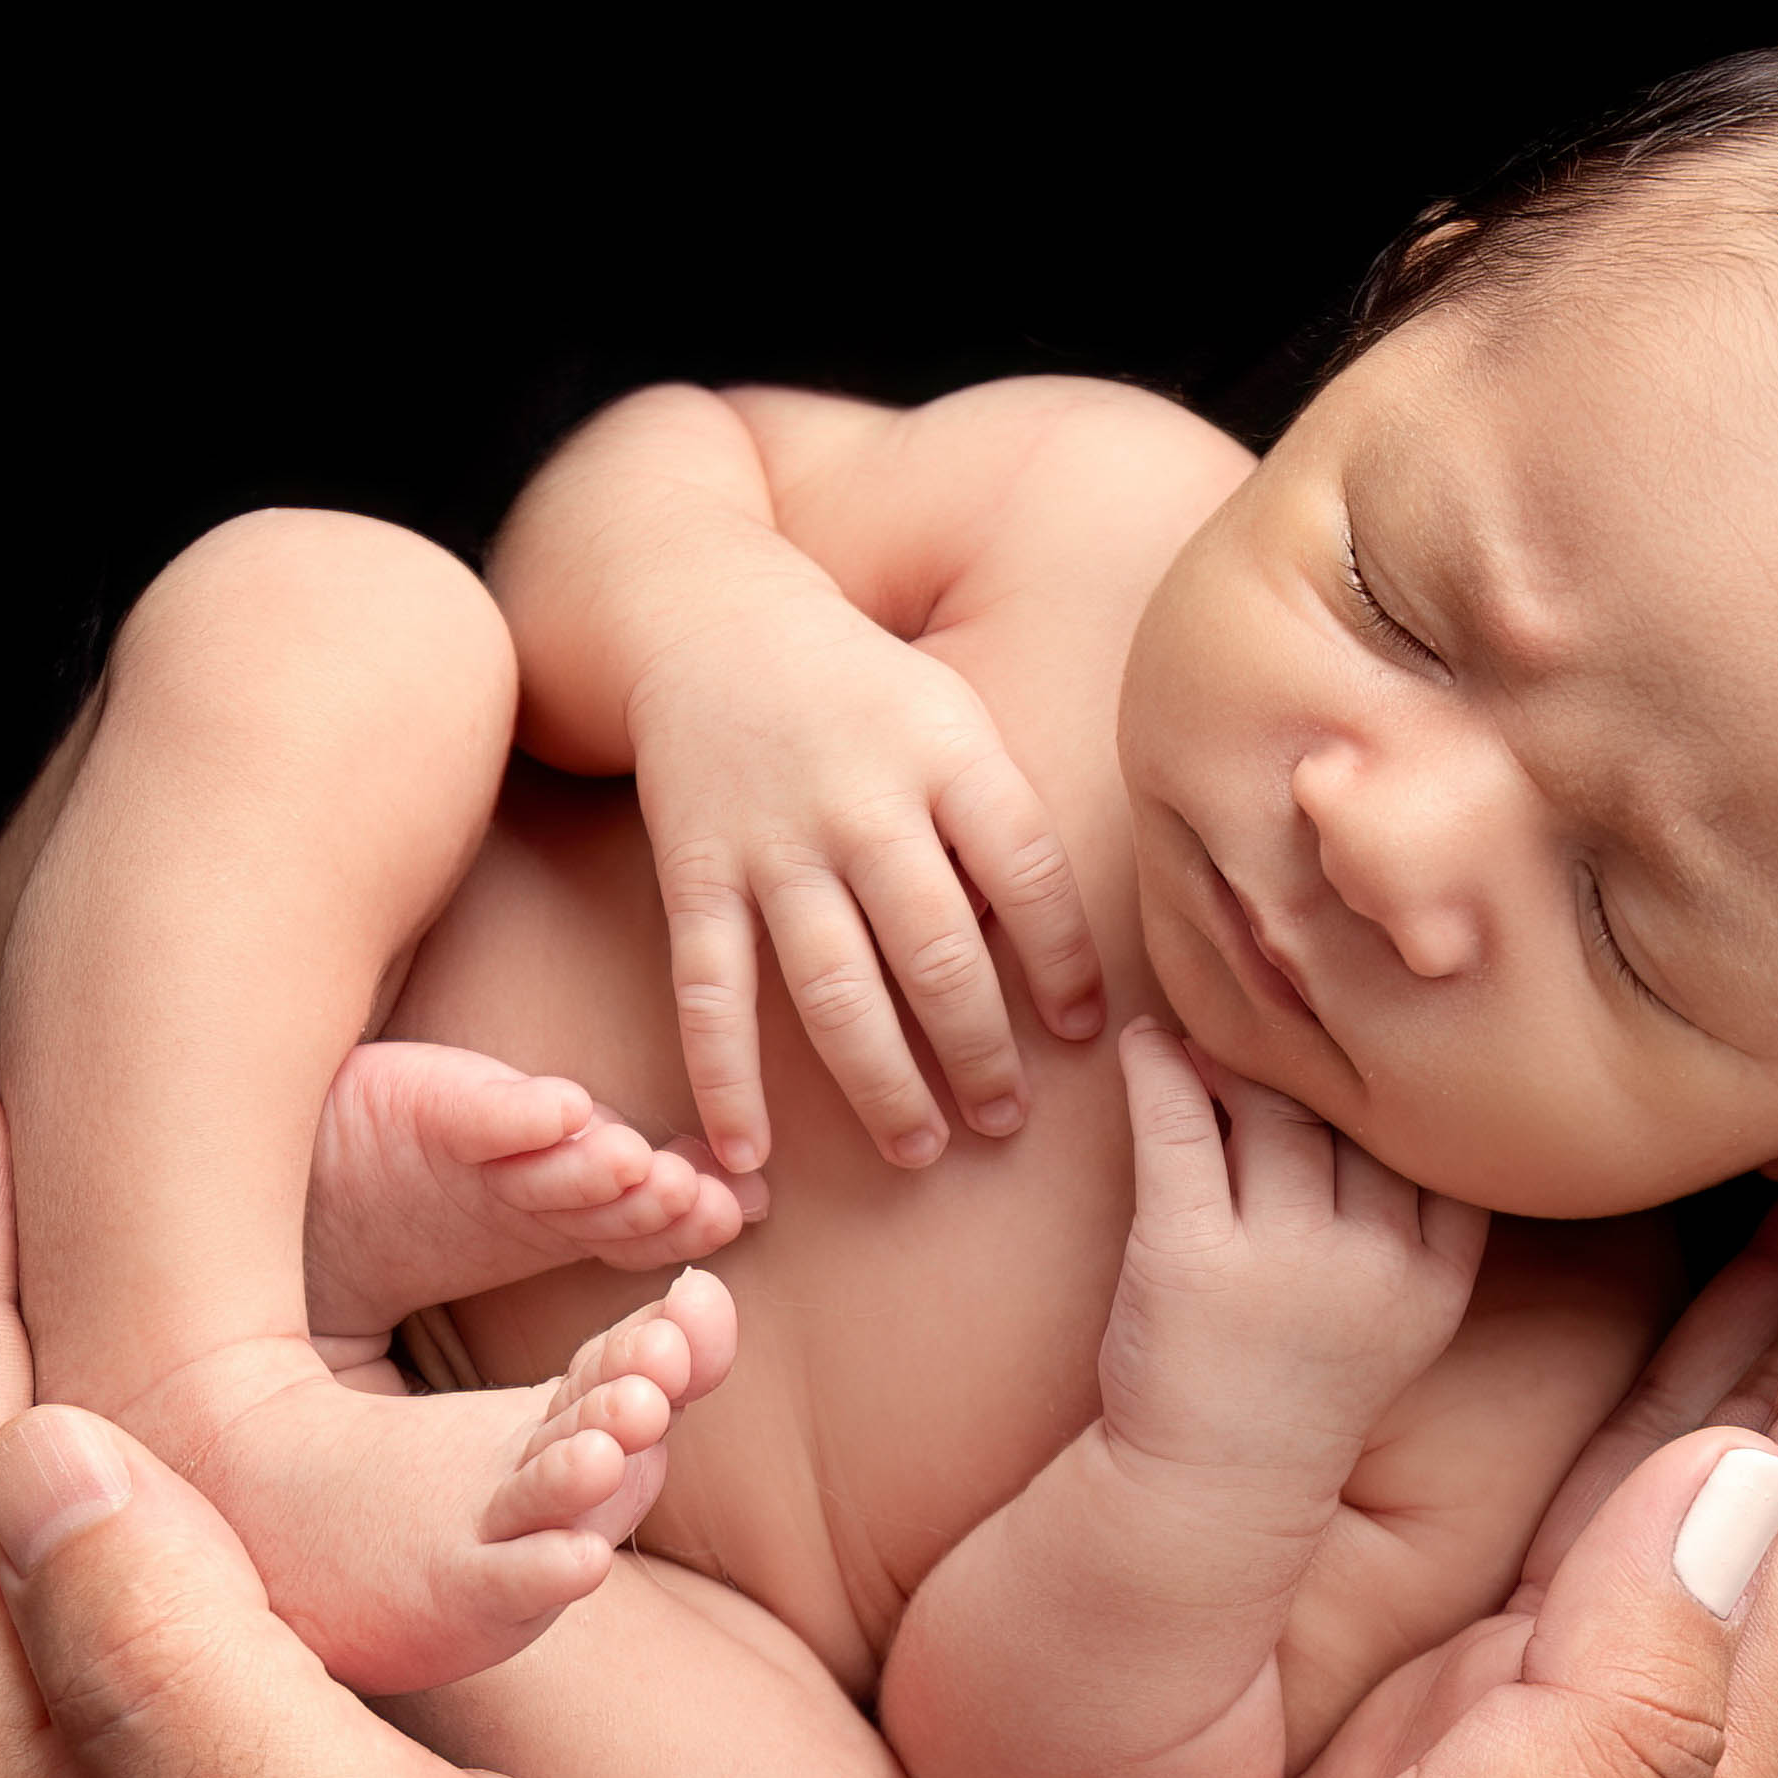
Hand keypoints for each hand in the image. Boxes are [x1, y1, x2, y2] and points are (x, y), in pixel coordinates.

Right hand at [629, 589, 1102, 1174]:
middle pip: (938, 954)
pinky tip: (749, 1154)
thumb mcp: (954, 720)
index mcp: (948, 756)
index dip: (1063, 963)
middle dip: (978, 1053)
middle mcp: (863, 803)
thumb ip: (994, 826)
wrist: (714, 624)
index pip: (1030, 876)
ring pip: (834, 990)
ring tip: (919, 1149)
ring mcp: (774, 844)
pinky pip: (712, 992)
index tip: (1081, 1033)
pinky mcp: (696, 874)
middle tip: (1004, 1121)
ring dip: (880, 1083)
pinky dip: (726, 1079)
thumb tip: (1043, 961)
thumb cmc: (865, 694)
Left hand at [1097, 1011, 1487, 1485]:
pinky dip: (1158, 1066)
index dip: (1402, 1076)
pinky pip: (1176, 1123)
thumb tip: (1374, 1068)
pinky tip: (1146, 1041)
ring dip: (1237, 1047)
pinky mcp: (1187, 1257)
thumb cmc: (1292, 1387)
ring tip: (1211, 1022)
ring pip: (1273, 1101)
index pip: (1439, 1137)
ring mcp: (1281, 1260)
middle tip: (1278, 1000)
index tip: (1371, 1029)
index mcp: (1433, 1279)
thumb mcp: (1392, 1312)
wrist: (1207, 1496)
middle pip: (1357, 1109)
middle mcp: (1370, 1264)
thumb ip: (1405, 1213)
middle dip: (1319, 1048)